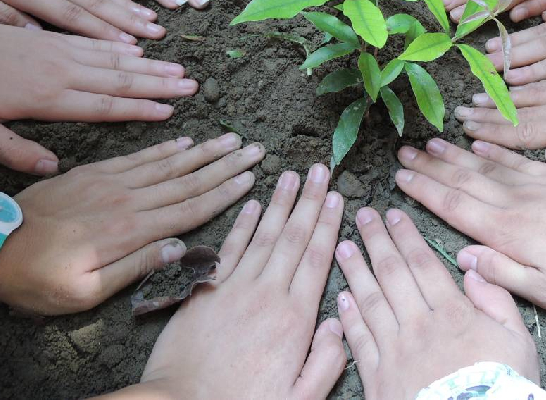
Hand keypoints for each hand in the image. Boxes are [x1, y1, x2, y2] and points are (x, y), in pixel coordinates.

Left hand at [0, 17, 196, 173]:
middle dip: (158, 84)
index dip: (139, 109)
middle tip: (190, 85)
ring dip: (148, 64)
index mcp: (48, 97)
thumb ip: (13, 151)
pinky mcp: (55, 37)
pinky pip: (97, 41)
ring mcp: (61, 50)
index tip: (169, 113)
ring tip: (177, 68)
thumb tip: (52, 167)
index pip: (103, 105)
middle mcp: (63, 70)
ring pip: (114, 58)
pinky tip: (140, 47)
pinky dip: (123, 45)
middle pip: (119, 79)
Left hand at [0, 134, 262, 314]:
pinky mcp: (94, 172)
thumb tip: (180, 249)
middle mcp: (127, 199)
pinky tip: (183, 141)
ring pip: (168, 163)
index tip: (252, 177)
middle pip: (187, 179)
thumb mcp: (85, 291)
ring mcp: (111, 182)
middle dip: (224, 165)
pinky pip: (138, 156)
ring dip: (202, 151)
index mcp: (130, 229)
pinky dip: (164, 148)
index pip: (189, 208)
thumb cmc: (38, 278)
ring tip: (230, 139)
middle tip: (254, 148)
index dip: (224, 192)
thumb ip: (135, 268)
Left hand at [135, 166, 346, 399]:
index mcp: (294, 318)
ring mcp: (235, 289)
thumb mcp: (298, 399)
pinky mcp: (206, 291)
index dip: (329, 224)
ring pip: (263, 235)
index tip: (337, 196)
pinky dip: (242, 224)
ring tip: (291, 175)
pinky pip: (229, 248)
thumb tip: (340, 323)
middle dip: (309, 200)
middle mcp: (267, 294)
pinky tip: (252, 203)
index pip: (318, 258)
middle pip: (294, 237)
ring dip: (279, 202)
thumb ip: (326, 362)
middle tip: (319, 169)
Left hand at [334, 207, 539, 399]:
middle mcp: (420, 326)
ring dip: (355, 271)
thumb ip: (498, 301)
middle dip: (376, 241)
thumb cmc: (503, 389)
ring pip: (371, 301)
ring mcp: (396, 352)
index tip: (392, 214)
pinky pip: (360, 340)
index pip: (423, 264)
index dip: (406, 236)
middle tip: (362, 216)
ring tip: (343, 246)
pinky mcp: (379, 379)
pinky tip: (341, 297)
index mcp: (453, 314)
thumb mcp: (519, 342)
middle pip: (393, 274)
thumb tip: (473, 269)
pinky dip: (349, 316)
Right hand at [394, 138, 545, 313]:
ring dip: (454, 152)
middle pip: (463, 179)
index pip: (454, 206)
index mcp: (508, 231)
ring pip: (485, 163)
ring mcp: (537, 182)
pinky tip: (479, 141)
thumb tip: (463, 258)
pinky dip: (494, 147)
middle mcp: (515, 201)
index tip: (399, 177)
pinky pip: (518, 156)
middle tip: (403, 152)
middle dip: (430, 166)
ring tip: (430, 141)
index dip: (424, 190)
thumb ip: (503, 274)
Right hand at [457, 74, 545, 182]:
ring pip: (537, 88)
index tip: (463, 132)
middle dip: (488, 112)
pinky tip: (519, 78)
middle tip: (457, 113)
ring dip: (504, 94)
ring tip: (477, 95)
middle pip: (523, 107)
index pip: (525, 131)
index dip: (491, 133)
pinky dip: (533, 78)